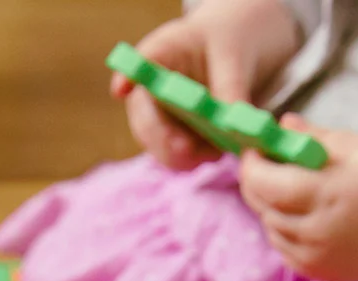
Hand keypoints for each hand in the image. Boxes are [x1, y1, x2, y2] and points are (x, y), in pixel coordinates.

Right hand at [112, 0, 301, 170]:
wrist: (231, 57)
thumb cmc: (225, 44)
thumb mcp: (232, 55)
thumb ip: (231, 85)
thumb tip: (236, 122)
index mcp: (156, 56)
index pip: (135, 66)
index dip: (126, 78)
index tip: (122, 88)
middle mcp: (146, 92)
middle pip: (143, 122)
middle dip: (162, 139)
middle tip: (185, 149)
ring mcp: (156, 119)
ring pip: (160, 149)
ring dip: (185, 156)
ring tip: (215, 151)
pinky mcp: (174, 140)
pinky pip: (180, 159)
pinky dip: (198, 159)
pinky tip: (217, 150)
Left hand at [238, 117, 357, 280]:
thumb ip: (317, 138)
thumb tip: (282, 125)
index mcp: (328, 194)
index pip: (263, 182)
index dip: (252, 163)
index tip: (257, 148)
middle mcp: (316, 231)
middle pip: (261, 205)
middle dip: (257, 182)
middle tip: (269, 163)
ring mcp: (316, 257)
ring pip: (270, 227)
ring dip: (271, 206)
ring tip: (295, 187)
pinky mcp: (319, 272)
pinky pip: (283, 248)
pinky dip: (284, 229)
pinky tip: (305, 213)